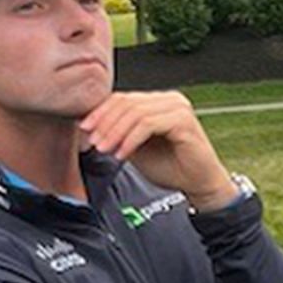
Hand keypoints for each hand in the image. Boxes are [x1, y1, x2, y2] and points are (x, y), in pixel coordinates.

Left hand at [78, 92, 236, 210]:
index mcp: (159, 101)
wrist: (198, 183)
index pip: (123, 98)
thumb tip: (89, 125)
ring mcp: (179, 108)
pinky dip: (130, 140)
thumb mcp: (135, 147)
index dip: (100, 112)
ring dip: (115, 132)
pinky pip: (148, 124)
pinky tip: (122, 154)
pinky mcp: (184, 121)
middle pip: (127, 102)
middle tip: (93, 142)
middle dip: (105, 123)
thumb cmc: (171, 166)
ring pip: (135, 112)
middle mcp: (170, 99)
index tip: (84, 129)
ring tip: (104, 150)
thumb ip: (119, 133)